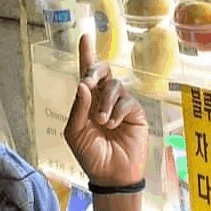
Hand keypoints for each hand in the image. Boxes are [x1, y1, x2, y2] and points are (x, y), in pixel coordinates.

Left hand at [63, 34, 148, 186]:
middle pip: (102, 71)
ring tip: (102, 122)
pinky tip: (113, 126)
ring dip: (105, 102)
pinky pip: (126, 101)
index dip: (86, 54)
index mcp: (87, 102)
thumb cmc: (91, 155)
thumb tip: (83, 84)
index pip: (86, 74)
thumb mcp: (75, 133)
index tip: (85, 36)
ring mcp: (120, 104)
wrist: (111, 175)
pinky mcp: (134, 112)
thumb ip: (78, 109)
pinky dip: (117, 112)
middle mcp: (103, 99)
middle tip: (90, 83)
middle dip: (95, 71)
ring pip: (114, 85)